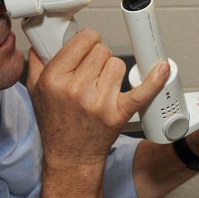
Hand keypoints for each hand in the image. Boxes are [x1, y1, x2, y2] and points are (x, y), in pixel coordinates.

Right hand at [26, 29, 168, 167]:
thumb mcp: (36, 92)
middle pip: (102, 51)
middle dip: (99, 58)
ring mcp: (99, 102)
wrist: (70, 157)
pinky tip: (162, 69)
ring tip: (102, 85)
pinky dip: (154, 80)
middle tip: (92, 72)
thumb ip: (36, 64)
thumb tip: (39, 44)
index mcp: (54, 79)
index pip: (83, 41)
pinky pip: (141, 91)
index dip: (88, 41)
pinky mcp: (118, 114)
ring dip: (112, 72)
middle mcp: (76, 89)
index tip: (88, 46)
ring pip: (118, 64)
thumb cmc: (55, 125)